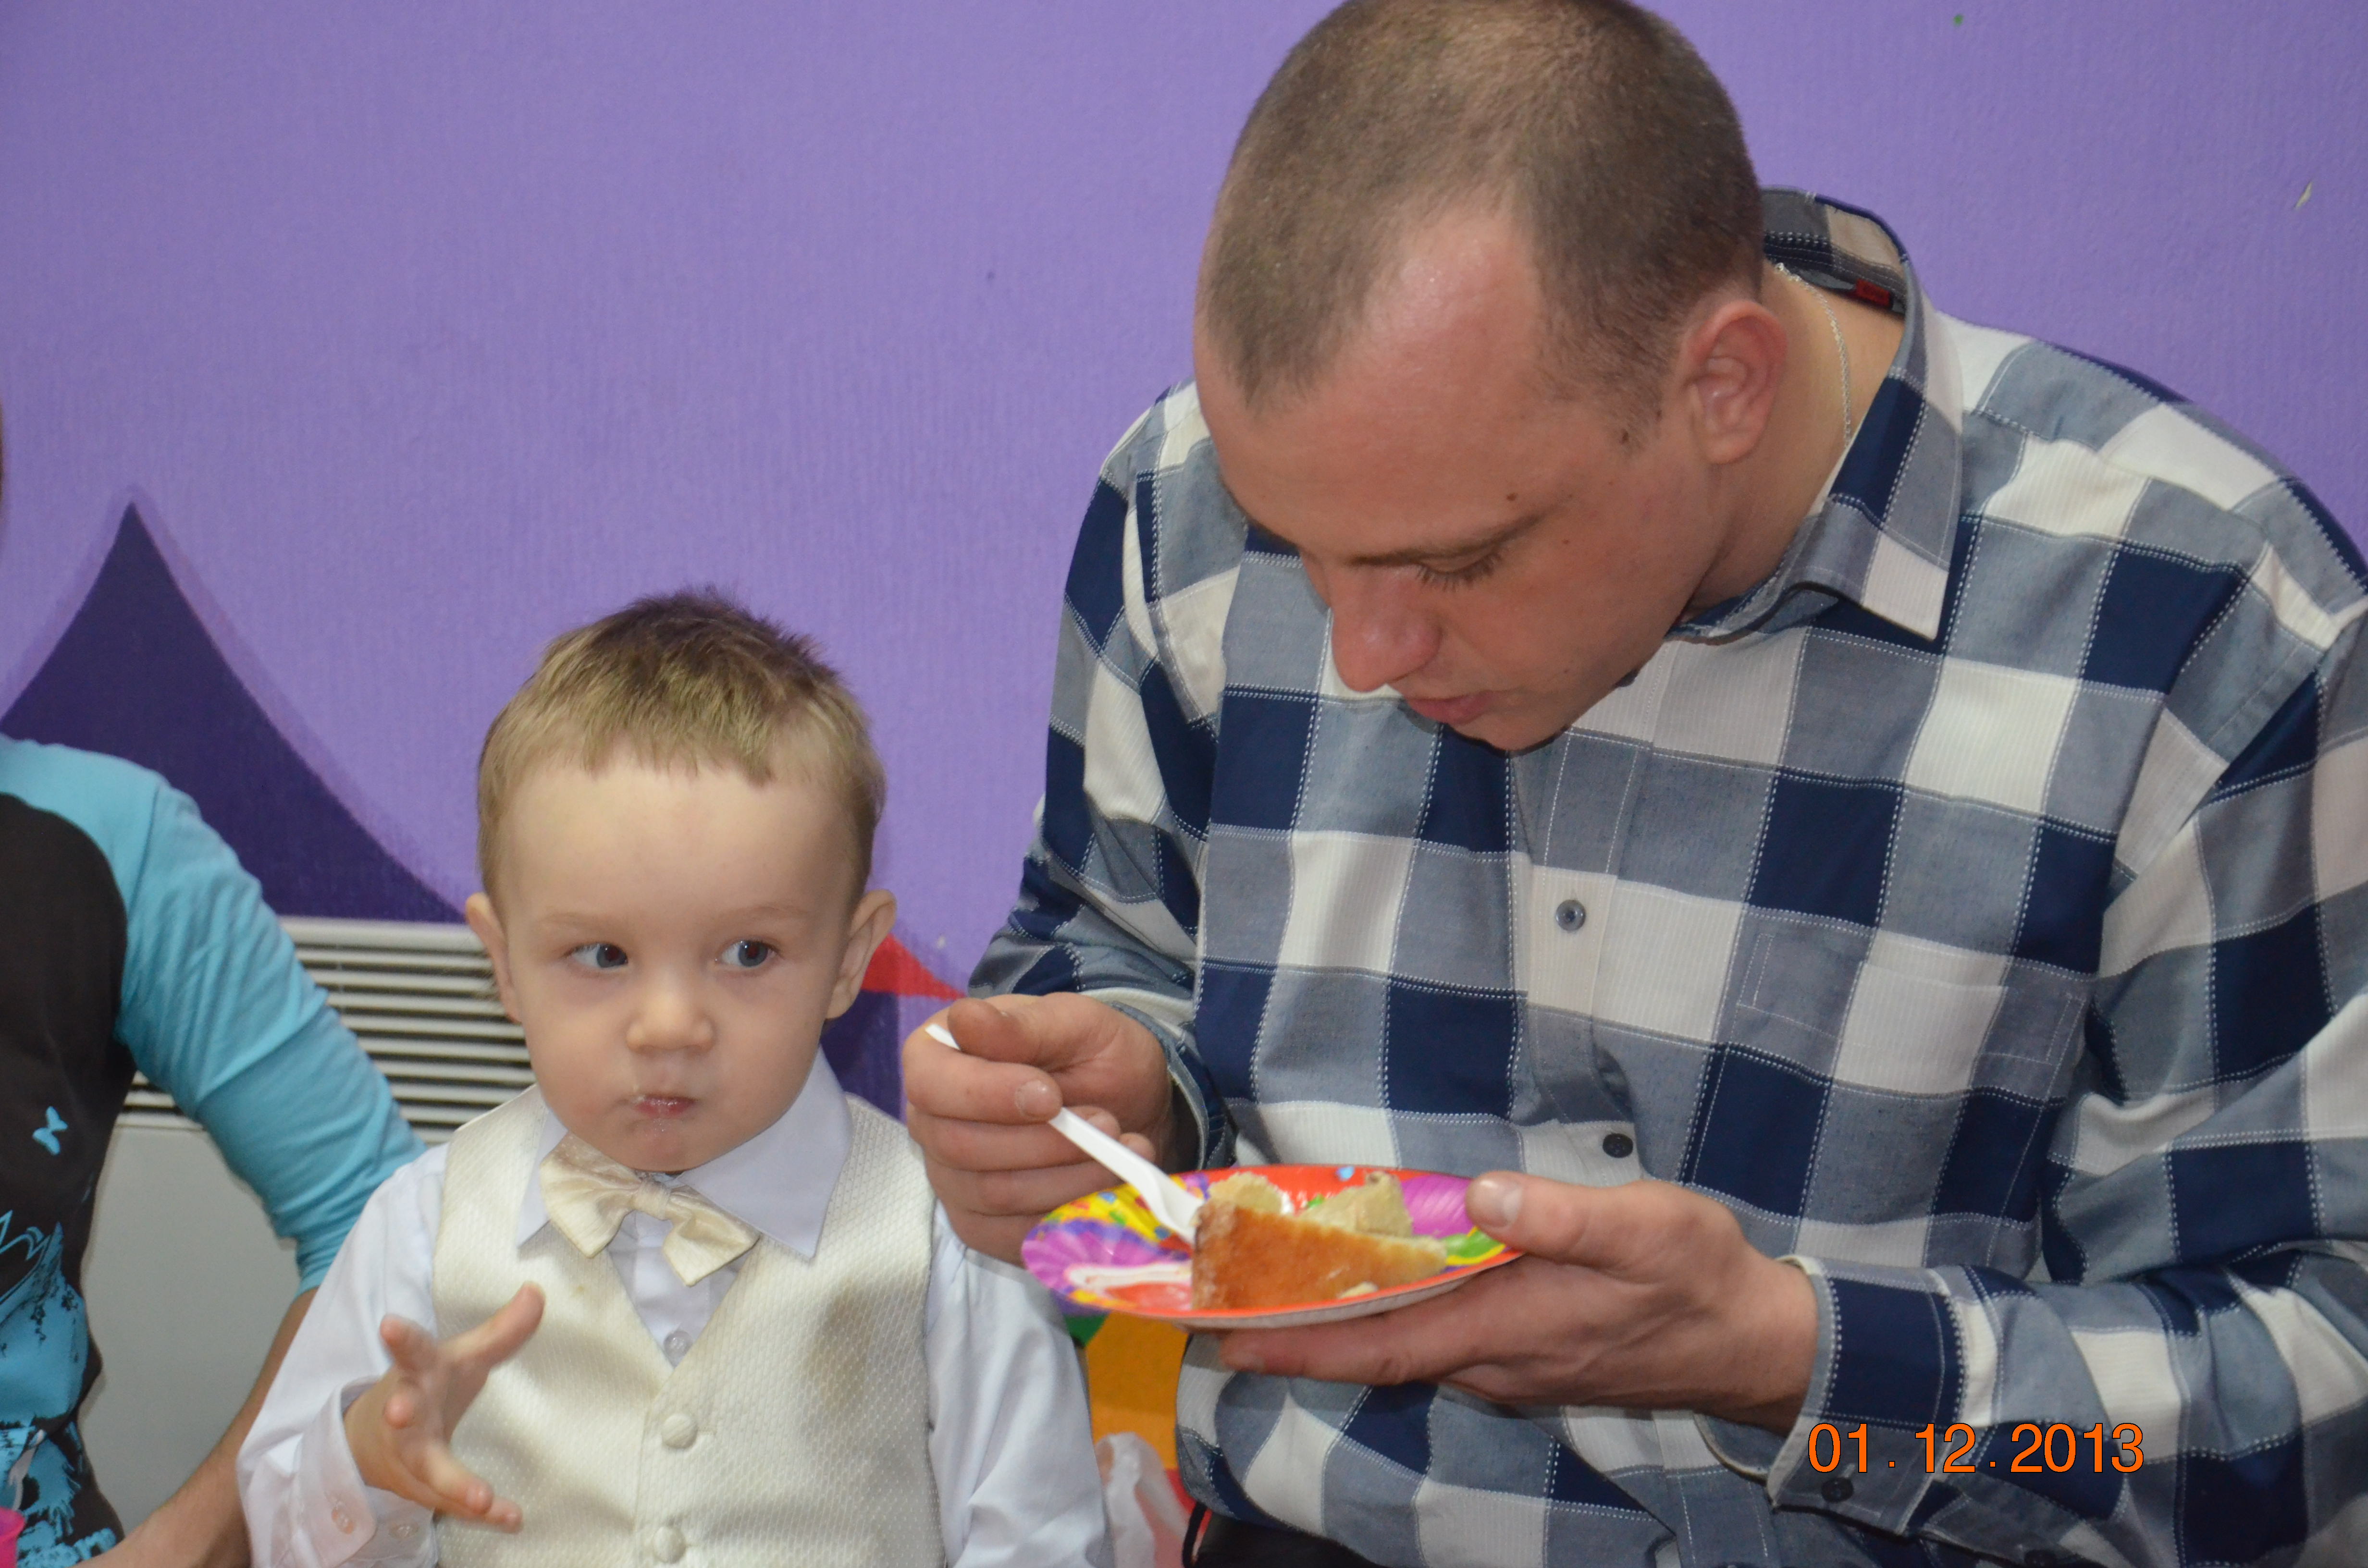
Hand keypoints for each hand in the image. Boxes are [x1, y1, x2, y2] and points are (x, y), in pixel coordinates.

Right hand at [343, 1286, 544, 1527]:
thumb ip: (502, 1331)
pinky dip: (483, 1512)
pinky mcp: (422, 1487)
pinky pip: (452, 1502)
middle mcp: (407, 1414)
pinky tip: (512, 1518)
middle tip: (397, 1411)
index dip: (400, 1338)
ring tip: (480, 1498)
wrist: (374, 1440)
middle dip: (399, 1411)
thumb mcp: (462, 1355)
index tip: (388, 1325)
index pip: (409, 1350)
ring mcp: (410, 1455)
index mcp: (417, 1373)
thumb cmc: (430, 1386)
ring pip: (428, 1470)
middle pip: (401, 1414)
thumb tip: (538, 1292)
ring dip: (454, 1484)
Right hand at [903, 994, 1183, 1261]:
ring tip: (1122, 1150)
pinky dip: (1069, 1213)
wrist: (1126, 1103)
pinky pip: (1014, 1235)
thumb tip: (966, 1019)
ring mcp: (952, 1181)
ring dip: (1068, 1176)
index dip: (986, 1095)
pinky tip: (1108, 1185)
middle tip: (1108, 1123)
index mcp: (936, 1059)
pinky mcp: (983, 1227)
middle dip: (1045, 1141)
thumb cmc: (1090, 1053)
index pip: (931, 1085)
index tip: (1050, 1095)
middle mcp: (931, 1124)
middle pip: (962, 1147)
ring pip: (994, 1195)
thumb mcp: (1074, 1024)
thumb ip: (1023, 1026)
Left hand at [1217, 1175, 1818, 1431]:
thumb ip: (1560, 1216)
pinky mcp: (1528, 1351)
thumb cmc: (1698, 1279)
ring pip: (1404, 1348)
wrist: (1754, 1340)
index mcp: (1505, 1328)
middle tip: (1221, 1308)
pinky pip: (1436, 1340)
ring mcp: (1509, 1361)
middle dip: (1297, 1334)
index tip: (1231, 1339)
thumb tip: (1486, 1194)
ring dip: (1338, 1327)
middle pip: (1376, 1350)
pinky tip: (1369, 1289)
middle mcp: (1493, 1359)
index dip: (1303, 1342)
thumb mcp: (1642, 1230)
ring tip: (1272, 1290)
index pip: (1381, 1344)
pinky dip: (1388, 1319)